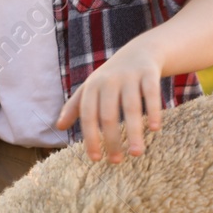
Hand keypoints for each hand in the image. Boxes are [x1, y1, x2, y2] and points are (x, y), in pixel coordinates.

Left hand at [54, 40, 163, 162]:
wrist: (140, 50)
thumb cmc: (111, 77)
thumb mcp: (91, 87)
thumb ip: (74, 106)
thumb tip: (58, 126)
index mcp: (92, 86)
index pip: (88, 115)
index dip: (90, 138)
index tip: (96, 159)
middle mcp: (109, 80)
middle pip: (108, 115)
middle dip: (112, 140)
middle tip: (117, 161)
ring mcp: (130, 76)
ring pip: (131, 107)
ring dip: (133, 132)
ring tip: (136, 153)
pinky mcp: (149, 73)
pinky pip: (151, 94)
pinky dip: (153, 111)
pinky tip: (154, 129)